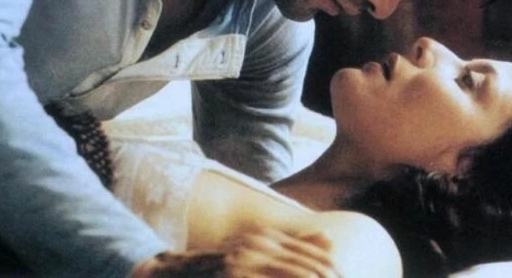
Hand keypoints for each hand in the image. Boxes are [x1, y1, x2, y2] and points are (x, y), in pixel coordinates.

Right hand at [132, 227, 340, 276]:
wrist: (177, 272)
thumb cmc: (223, 263)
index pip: (314, 256)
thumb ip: (294, 245)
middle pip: (310, 270)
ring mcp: (244, 264)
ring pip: (295, 275)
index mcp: (266, 237)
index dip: (334, 273)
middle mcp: (258, 246)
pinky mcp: (234, 275)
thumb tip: (330, 239)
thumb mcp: (257, 249)